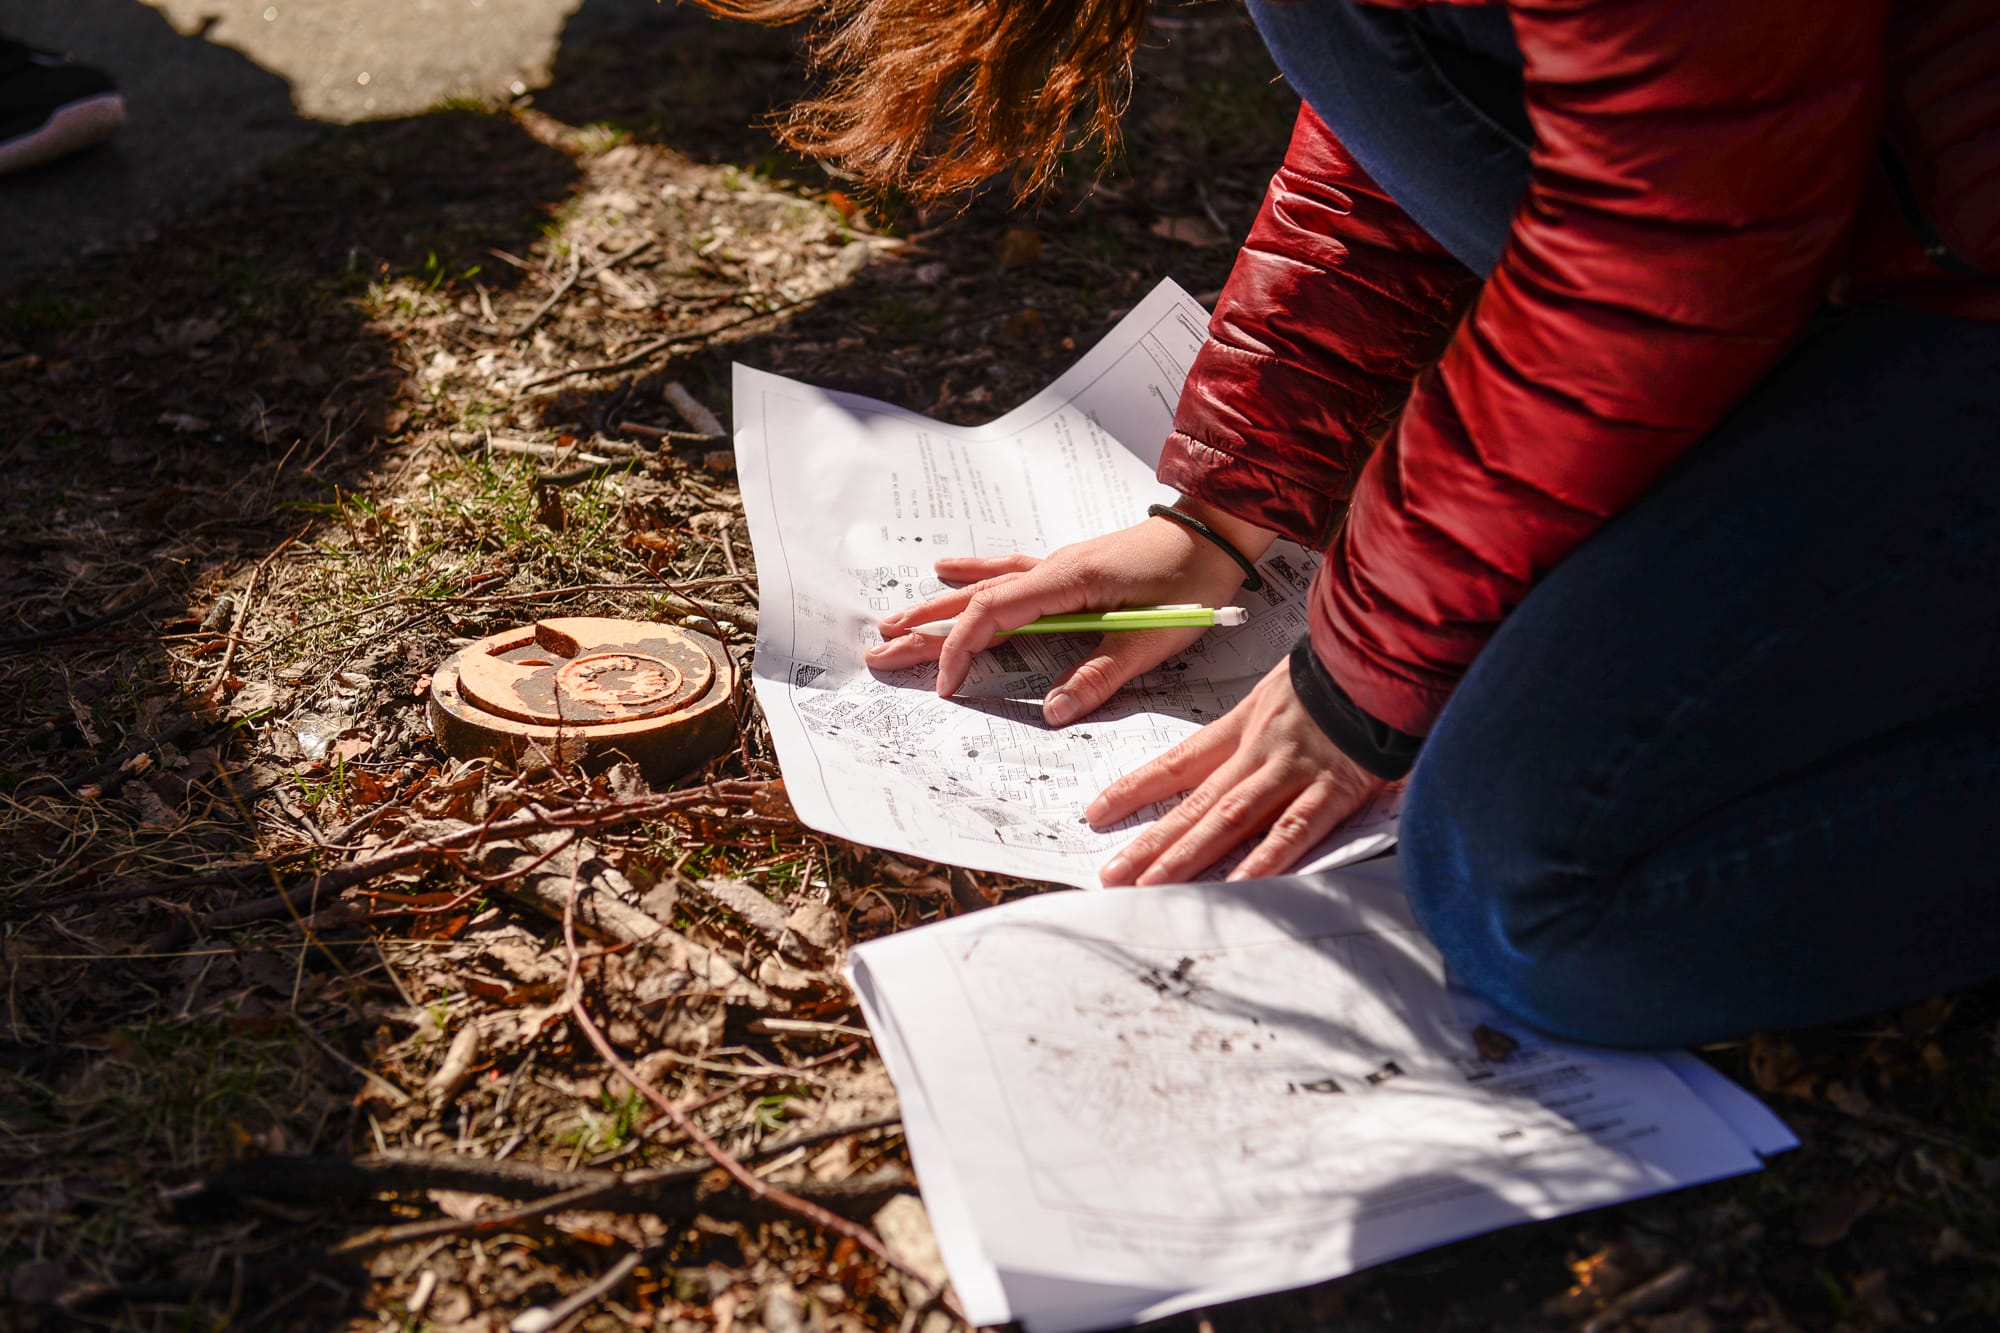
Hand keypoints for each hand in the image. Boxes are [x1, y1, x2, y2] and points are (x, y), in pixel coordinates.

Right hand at [866, 502, 1273, 725]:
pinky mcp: (1069, 569)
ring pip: (982, 589)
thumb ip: (1100, 675)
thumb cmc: (1190, 582)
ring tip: (893, 623)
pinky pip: (1006, 575)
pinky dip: (972, 578)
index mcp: (1066, 583)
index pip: (993, 616)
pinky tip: (946, 571)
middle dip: (924, 629)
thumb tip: (1053, 712)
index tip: (944, 686)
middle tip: (879, 652)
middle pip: (973, 602)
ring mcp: (1057, 567)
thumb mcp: (1151, 638)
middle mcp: (1051, 570)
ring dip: (936, 607)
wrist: (1217, 532)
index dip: (960, 651)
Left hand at [1089, 659, 1383, 884]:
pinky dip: (1264, 861)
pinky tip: (1235, 888)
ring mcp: (1294, 770)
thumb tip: (1246, 759)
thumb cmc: (1345, 670)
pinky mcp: (1334, 788)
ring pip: (1230, 818)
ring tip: (1149, 888)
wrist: (1388, 648)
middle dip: (1150, 841)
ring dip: (1187, 855)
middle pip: (1195, 802)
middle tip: (1109, 876)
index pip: (1180, 761)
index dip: (1137, 787)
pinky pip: (1294, 831)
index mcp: (1246, 724)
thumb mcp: (1290, 687)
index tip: (1096, 812)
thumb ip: (1267, 723)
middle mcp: (1259, 750)